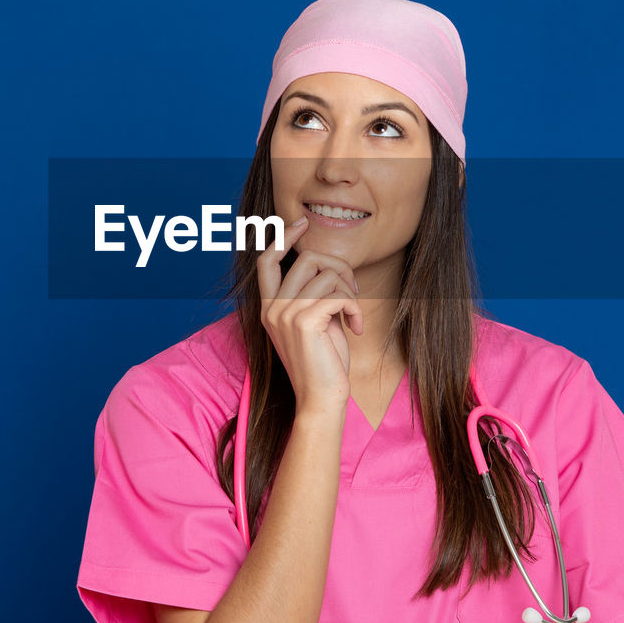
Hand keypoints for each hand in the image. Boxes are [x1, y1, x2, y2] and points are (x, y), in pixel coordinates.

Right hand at [257, 216, 363, 414]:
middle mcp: (272, 308)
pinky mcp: (304, 321)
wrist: (321, 399)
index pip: (266, 260)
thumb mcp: (314, 322)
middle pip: (307, 260)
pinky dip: (355, 308)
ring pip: (326, 275)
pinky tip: (357, 327)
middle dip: (338, 268)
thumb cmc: (324, 363)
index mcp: (269, 307)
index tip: (301, 223)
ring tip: (353, 314)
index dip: (283, 238)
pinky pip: (339, 294)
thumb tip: (326, 265)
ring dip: (349, 291)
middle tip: (352, 291)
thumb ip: (312, 295)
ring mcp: (285, 314)